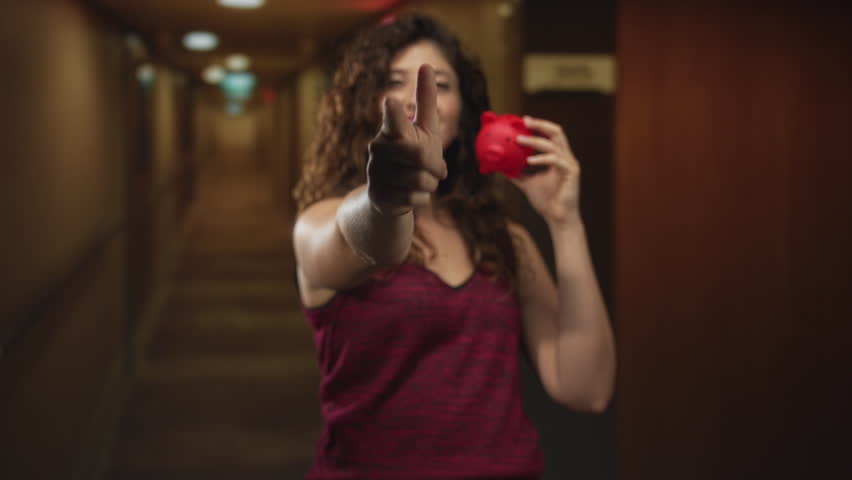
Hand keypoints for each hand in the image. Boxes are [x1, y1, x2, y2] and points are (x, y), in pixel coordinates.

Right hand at [367, 64, 446, 215]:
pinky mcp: (379, 195)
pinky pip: (414, 198)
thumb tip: (426, 64)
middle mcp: (378, 148)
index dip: (395, 112)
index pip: (394, 119)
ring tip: (422, 181)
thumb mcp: (423, 130)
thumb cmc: (412, 157)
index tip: (392, 100)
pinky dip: (421, 198)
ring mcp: (375, 173)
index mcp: (390, 129)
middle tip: (438, 169)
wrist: (391, 196)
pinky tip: (412, 195)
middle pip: (419, 154)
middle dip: (435, 164)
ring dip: (430, 183)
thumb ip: (425, 101)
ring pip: (419, 179)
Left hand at [511, 116, 581, 224]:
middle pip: (556, 132)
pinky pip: (555, 160)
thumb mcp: (527, 183)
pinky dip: (541, 159)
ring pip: (553, 145)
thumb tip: (500, 166)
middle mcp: (565, 157)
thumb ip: (516, 173)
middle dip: (540, 124)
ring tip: (519, 140)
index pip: (550, 135)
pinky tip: (529, 161)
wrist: (557, 218)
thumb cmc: (546, 201)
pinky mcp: (572, 172)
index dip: (537, 126)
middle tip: (524, 121)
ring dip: (535, 141)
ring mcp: (569, 164)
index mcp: (557, 157)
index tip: (521, 120)